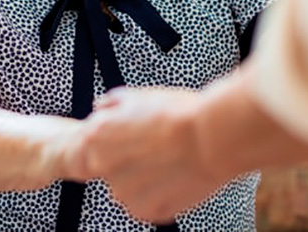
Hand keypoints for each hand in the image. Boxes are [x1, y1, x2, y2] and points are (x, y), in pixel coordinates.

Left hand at [68, 86, 223, 222]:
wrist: (211, 137)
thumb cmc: (179, 113)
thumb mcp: (140, 95)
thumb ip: (112, 104)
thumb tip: (101, 107)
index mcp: (96, 136)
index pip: (96, 143)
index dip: (122, 138)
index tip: (140, 135)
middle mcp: (103, 166)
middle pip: (113, 166)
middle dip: (132, 160)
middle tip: (159, 147)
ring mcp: (124, 192)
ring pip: (130, 188)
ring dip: (146, 180)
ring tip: (171, 160)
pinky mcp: (146, 211)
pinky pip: (148, 205)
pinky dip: (161, 195)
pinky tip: (177, 176)